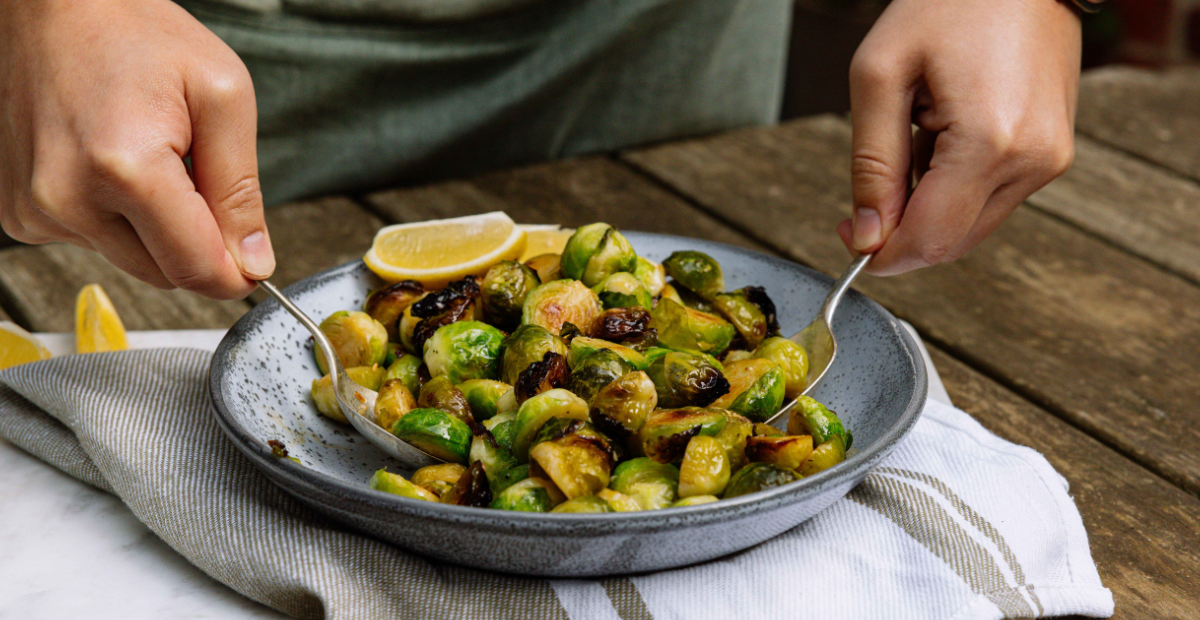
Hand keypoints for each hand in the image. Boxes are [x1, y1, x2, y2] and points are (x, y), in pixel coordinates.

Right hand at [0, 0, 273, 298]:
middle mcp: (67, 198)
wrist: (51, 6)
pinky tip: (111, 163)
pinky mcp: (19, 212)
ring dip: (154, 228)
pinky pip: (91, 240)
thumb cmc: (135, 33)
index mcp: (125, 169)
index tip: (252, 263)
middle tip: (196, 175)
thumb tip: (253, 262)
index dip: (235, 274)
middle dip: (195, 241)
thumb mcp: (222, 96)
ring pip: (129, 260)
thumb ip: (242, 190)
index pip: (195, 269)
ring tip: (149, 157)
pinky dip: (114, 216)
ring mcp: (34, 208)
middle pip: (164, 274)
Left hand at [840, 0, 1080, 274]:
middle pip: (951, 243)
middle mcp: (1031, 160)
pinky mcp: (1052, 153)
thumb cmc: (950, 2)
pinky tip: (942, 138)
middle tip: (867, 194)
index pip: (929, 239)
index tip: (848, 238)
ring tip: (915, 138)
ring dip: (928, 207)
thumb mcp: (880, 75)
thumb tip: (865, 235)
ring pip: (970, 227)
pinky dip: (954, 189)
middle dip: (900, 232)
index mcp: (990, 142)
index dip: (880, 254)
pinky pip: (991, 200)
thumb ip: (870, 164)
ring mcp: (1049, 159)